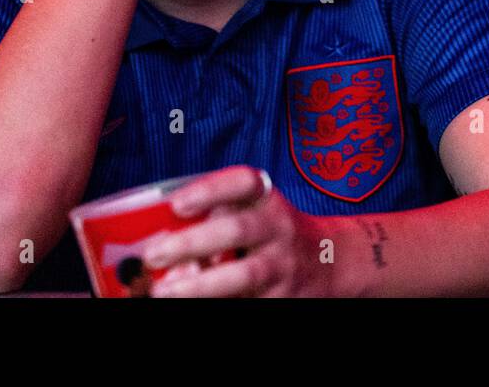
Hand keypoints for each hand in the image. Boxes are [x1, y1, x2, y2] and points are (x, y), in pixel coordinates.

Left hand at [141, 165, 335, 297]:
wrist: (333, 262)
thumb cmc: (274, 235)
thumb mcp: (255, 214)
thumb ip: (214, 223)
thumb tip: (168, 257)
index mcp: (267, 200)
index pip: (243, 183)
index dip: (210, 190)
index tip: (177, 203)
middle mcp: (279, 228)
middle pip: (238, 230)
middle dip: (194, 242)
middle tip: (155, 254)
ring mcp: (284, 265)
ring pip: (245, 274)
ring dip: (202, 284)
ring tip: (165, 291)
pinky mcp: (284, 297)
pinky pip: (249, 301)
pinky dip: (219, 304)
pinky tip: (190, 305)